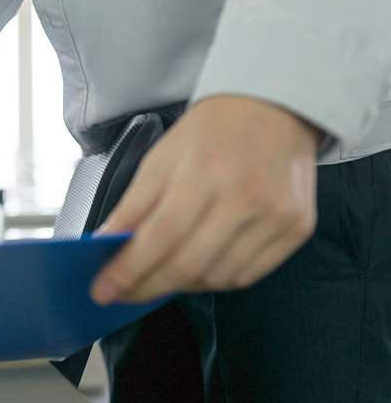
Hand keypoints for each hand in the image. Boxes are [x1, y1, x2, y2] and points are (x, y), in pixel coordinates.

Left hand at [91, 95, 319, 304]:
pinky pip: (247, 275)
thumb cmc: (211, 134)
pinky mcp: (297, 228)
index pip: (161, 236)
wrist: (274, 109)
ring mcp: (277, 215)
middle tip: (123, 293)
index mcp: (206, 171)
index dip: (129, 270)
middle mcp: (247, 195)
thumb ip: (133, 206)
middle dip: (148, 287)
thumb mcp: (160, 159)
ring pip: (217, 277)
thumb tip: (107, 246)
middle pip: (189, 264)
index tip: (104, 290)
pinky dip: (214, 279)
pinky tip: (197, 268)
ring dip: (180, 284)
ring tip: (159, 275)